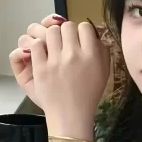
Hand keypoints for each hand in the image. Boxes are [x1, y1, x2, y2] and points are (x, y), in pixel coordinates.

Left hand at [9, 16, 110, 134]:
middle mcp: (74, 55)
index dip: (81, 30)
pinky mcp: (41, 68)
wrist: (71, 115)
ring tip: (52, 46)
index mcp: (91, 55)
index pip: (85, 27)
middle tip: (65, 42)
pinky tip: (43, 54)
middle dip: (66, 31)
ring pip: (51, 32)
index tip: (79, 38)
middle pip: (67, 26)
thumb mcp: (104, 72)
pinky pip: (37, 45)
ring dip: (51, 36)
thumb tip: (96, 35)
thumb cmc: (89, 95)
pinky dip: (38, 46)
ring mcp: (56, 61)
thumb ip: (103, 51)